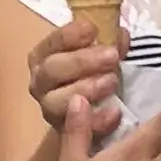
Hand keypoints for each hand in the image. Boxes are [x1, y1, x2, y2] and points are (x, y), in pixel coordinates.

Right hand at [25, 12, 126, 142]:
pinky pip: (76, 130)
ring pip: (57, 100)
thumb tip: (120, 34)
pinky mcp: (62, 131)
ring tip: (112, 82)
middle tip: (111, 56)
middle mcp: (40, 82)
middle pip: (53, 70)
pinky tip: (115, 111)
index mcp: (43, 57)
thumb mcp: (101, 52)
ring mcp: (49, 107)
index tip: (92, 29)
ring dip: (86, 89)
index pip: (51, 43)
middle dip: (82, 61)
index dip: (70, 35)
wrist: (92, 111)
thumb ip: (108, 42)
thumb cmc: (94, 72)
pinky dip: (97, 120)